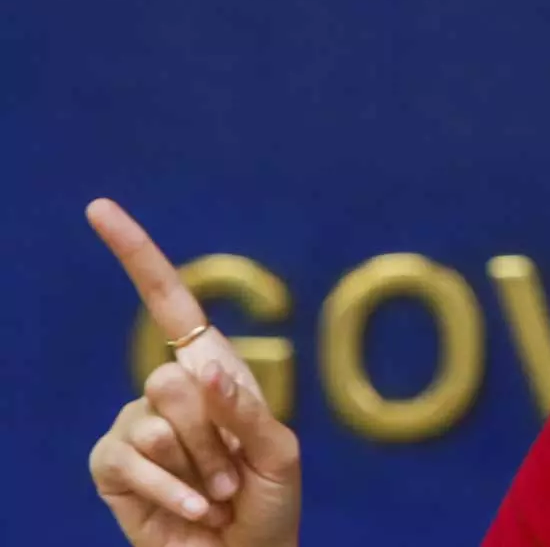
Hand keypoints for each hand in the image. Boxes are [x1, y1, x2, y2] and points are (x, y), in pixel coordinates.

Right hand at [86, 199, 301, 546]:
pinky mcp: (112, 466)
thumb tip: (199, 370)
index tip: (99, 209)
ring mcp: (135, 424)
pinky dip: (172, 490)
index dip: (135, 254)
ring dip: (200, 466)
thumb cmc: (270, 500)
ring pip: (157, 419)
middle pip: (172, 377)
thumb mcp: (280, 452)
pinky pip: (132, 458)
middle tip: (233, 471)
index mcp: (213, 368)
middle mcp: (168, 388)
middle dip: (214, 431)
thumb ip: (246, 410)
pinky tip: (193, 510)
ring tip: (215, 492)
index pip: (169, 302)